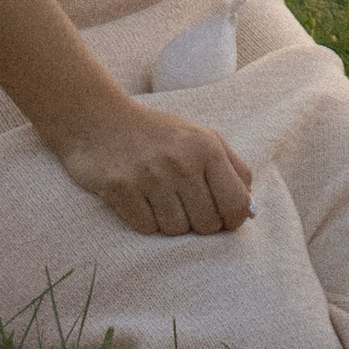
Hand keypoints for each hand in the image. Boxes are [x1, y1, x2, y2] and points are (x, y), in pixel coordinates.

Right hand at [58, 94, 254, 236]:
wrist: (99, 119)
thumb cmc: (157, 133)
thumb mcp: (201, 137)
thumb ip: (233, 169)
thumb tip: (250, 212)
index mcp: (206, 147)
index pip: (236, 205)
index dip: (231, 220)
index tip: (219, 218)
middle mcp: (181, 160)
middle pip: (207, 224)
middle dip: (198, 223)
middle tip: (183, 205)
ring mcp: (149, 175)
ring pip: (176, 230)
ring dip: (169, 222)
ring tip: (158, 198)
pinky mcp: (120, 188)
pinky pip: (146, 228)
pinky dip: (144, 221)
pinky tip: (138, 200)